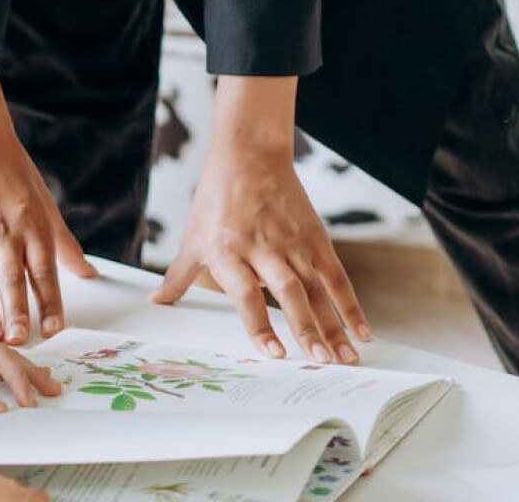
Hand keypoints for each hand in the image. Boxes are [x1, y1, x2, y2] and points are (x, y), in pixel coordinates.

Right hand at [0, 62, 96, 345]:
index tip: (54, 329)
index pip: (44, 271)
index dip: (50, 302)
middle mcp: (4, 232)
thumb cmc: (13, 173)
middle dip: (17, 312)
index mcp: (33, 225)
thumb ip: (64, 244)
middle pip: (13, 278)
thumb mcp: (45, 204)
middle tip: (21, 340)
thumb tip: (88, 274)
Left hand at [150, 75, 370, 363]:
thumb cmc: (216, 199)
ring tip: (347, 358)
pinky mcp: (315, 238)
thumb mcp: (193, 237)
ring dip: (334, 325)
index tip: (275, 353)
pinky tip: (362, 331)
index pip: (246, 294)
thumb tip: (156, 303)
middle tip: (321, 361)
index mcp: (228, 251)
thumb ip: (178, 276)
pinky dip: (351, 304)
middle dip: (306, 328)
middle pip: (288, 293)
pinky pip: (336, 276)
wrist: (249, 155)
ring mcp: (293, 243)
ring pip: (317, 289)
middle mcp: (263, 249)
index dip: (260, 324)